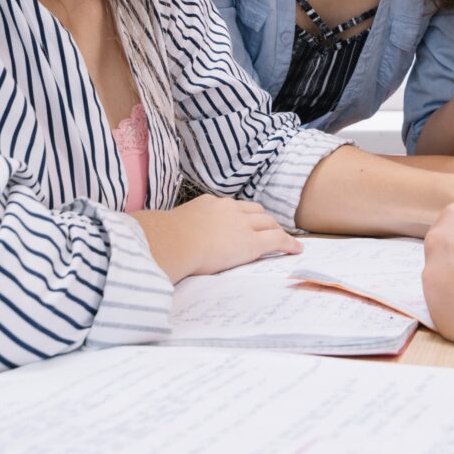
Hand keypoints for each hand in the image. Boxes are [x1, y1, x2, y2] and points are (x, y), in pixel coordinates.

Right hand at [128, 193, 300, 282]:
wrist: (172, 242)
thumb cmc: (164, 240)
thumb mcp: (171, 227)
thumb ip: (175, 229)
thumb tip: (157, 236)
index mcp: (209, 205)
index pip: (233, 207)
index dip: (243, 214)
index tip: (245, 220)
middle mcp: (228, 209)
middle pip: (254, 211)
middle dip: (264, 218)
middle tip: (271, 227)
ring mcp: (242, 224)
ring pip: (268, 223)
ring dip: (277, 229)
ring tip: (284, 239)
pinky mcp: (251, 242)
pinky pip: (277, 240)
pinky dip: (288, 243)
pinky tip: (295, 249)